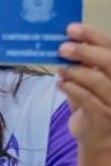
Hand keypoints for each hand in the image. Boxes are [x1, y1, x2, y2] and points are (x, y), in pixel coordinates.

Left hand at [58, 23, 110, 153]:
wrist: (98, 137)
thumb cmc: (93, 101)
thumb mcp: (90, 78)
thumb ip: (83, 61)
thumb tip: (64, 39)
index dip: (93, 36)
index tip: (72, 29)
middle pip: (109, 62)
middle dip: (84, 52)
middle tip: (62, 48)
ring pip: (97, 80)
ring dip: (74, 72)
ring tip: (61, 70)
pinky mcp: (104, 117)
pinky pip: (86, 98)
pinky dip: (71, 88)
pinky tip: (61, 84)